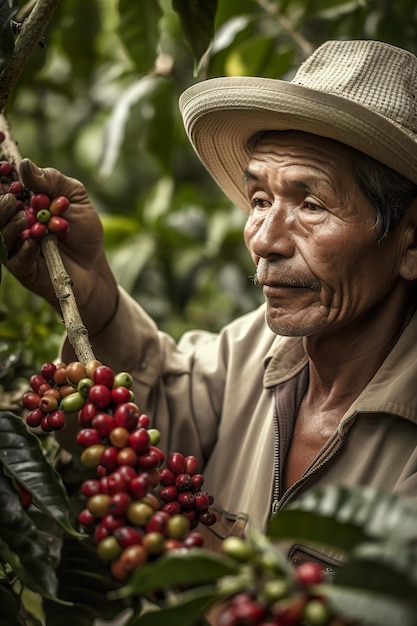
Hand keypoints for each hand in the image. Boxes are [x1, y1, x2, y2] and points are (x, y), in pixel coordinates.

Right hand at [0, 159, 118, 333]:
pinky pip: (13, 258)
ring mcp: (13, 245)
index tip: (4, 169)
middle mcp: (12, 222)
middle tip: (14, 200)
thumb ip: (51, 180)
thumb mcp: (74, 197)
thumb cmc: (83, 230)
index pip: (1, 187)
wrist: (94, 265)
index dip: (0, 177)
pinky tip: (34, 243)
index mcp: (22, 202)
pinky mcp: (20, 267)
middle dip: (1, 202)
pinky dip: (23, 248)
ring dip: (10, 224)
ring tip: (27, 219)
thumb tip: (24, 165)